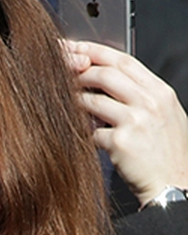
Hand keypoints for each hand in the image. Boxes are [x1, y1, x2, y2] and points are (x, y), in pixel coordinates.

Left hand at [68, 39, 187, 204]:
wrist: (176, 186)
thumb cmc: (167, 154)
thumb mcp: (164, 116)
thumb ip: (138, 96)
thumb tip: (100, 79)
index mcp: (161, 92)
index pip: (124, 60)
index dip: (93, 51)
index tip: (72, 48)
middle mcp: (151, 102)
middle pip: (105, 74)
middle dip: (77, 71)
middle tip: (59, 73)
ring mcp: (137, 121)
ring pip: (92, 99)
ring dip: (75, 102)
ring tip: (67, 106)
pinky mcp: (122, 141)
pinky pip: (91, 131)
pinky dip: (82, 132)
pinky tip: (82, 136)